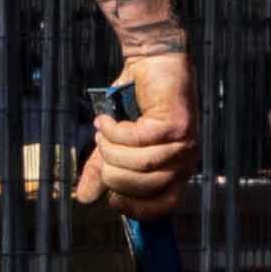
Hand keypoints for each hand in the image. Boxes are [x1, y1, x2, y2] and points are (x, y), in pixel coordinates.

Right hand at [75, 55, 193, 221]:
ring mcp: (184, 143)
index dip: (134, 207)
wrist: (151, 64)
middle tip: (102, 149)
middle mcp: (186, 161)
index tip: (111, 199)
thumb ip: (102, 171)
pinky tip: (106, 119)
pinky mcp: (175, 124)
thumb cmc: (135, 105)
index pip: (163, 206)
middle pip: (143, 187)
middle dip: (113, 172)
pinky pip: (135, 140)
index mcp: (176, 171)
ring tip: (103, 132)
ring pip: (138, 164)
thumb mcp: (115, 145)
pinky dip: (114, 131)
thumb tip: (84, 199)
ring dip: (111, 149)